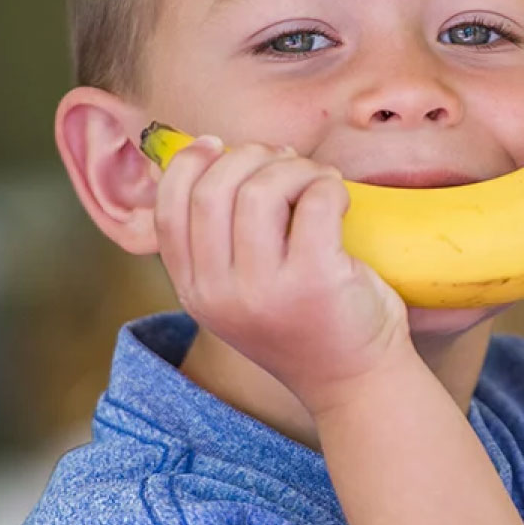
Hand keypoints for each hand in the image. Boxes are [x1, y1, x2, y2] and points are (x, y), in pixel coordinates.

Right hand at [152, 137, 409, 412]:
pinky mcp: (315, 281)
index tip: (219, 144)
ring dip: (294, 168)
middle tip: (285, 162)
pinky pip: (314, 200)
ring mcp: (264, 290)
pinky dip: (328, 185)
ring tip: (317, 181)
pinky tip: (339, 198)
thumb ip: (219, 241)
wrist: (355, 380)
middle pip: (212, 189)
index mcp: (194, 290)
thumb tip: (215, 153)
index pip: (168, 208)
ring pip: (260, 189)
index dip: (189, 163)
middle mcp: (219, 293)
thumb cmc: (306, 321)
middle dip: (250, 157)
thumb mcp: (241, 291)